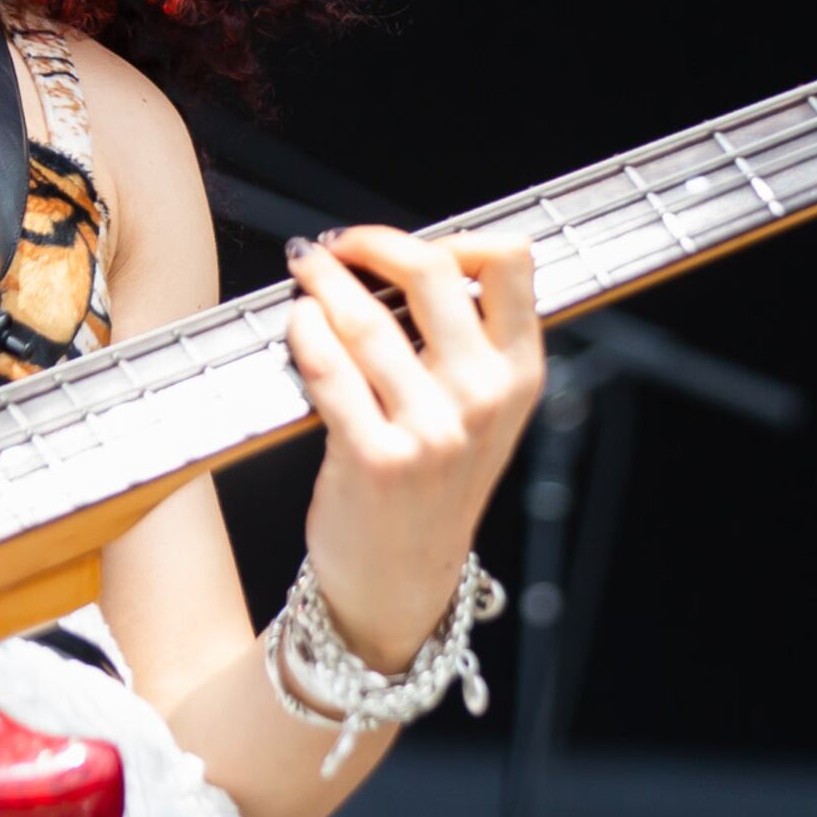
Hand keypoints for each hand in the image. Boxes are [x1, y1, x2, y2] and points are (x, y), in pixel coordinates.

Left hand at [281, 228, 545, 667]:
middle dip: (373, 243)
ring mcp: (433, 431)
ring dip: (324, 281)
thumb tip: (409, 258)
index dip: (455, 235)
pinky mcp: (377, 458)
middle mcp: (484, 399)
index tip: (410, 246)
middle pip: (433, 271)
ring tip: (307, 273)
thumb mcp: (481, 414)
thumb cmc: (432, 487)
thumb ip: (466, 342)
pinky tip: (297, 321)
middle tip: (339, 245)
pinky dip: (304, 331)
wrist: (401, 581)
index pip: (511, 263)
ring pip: (367, 317)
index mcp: (519, 375)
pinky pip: (327, 367)